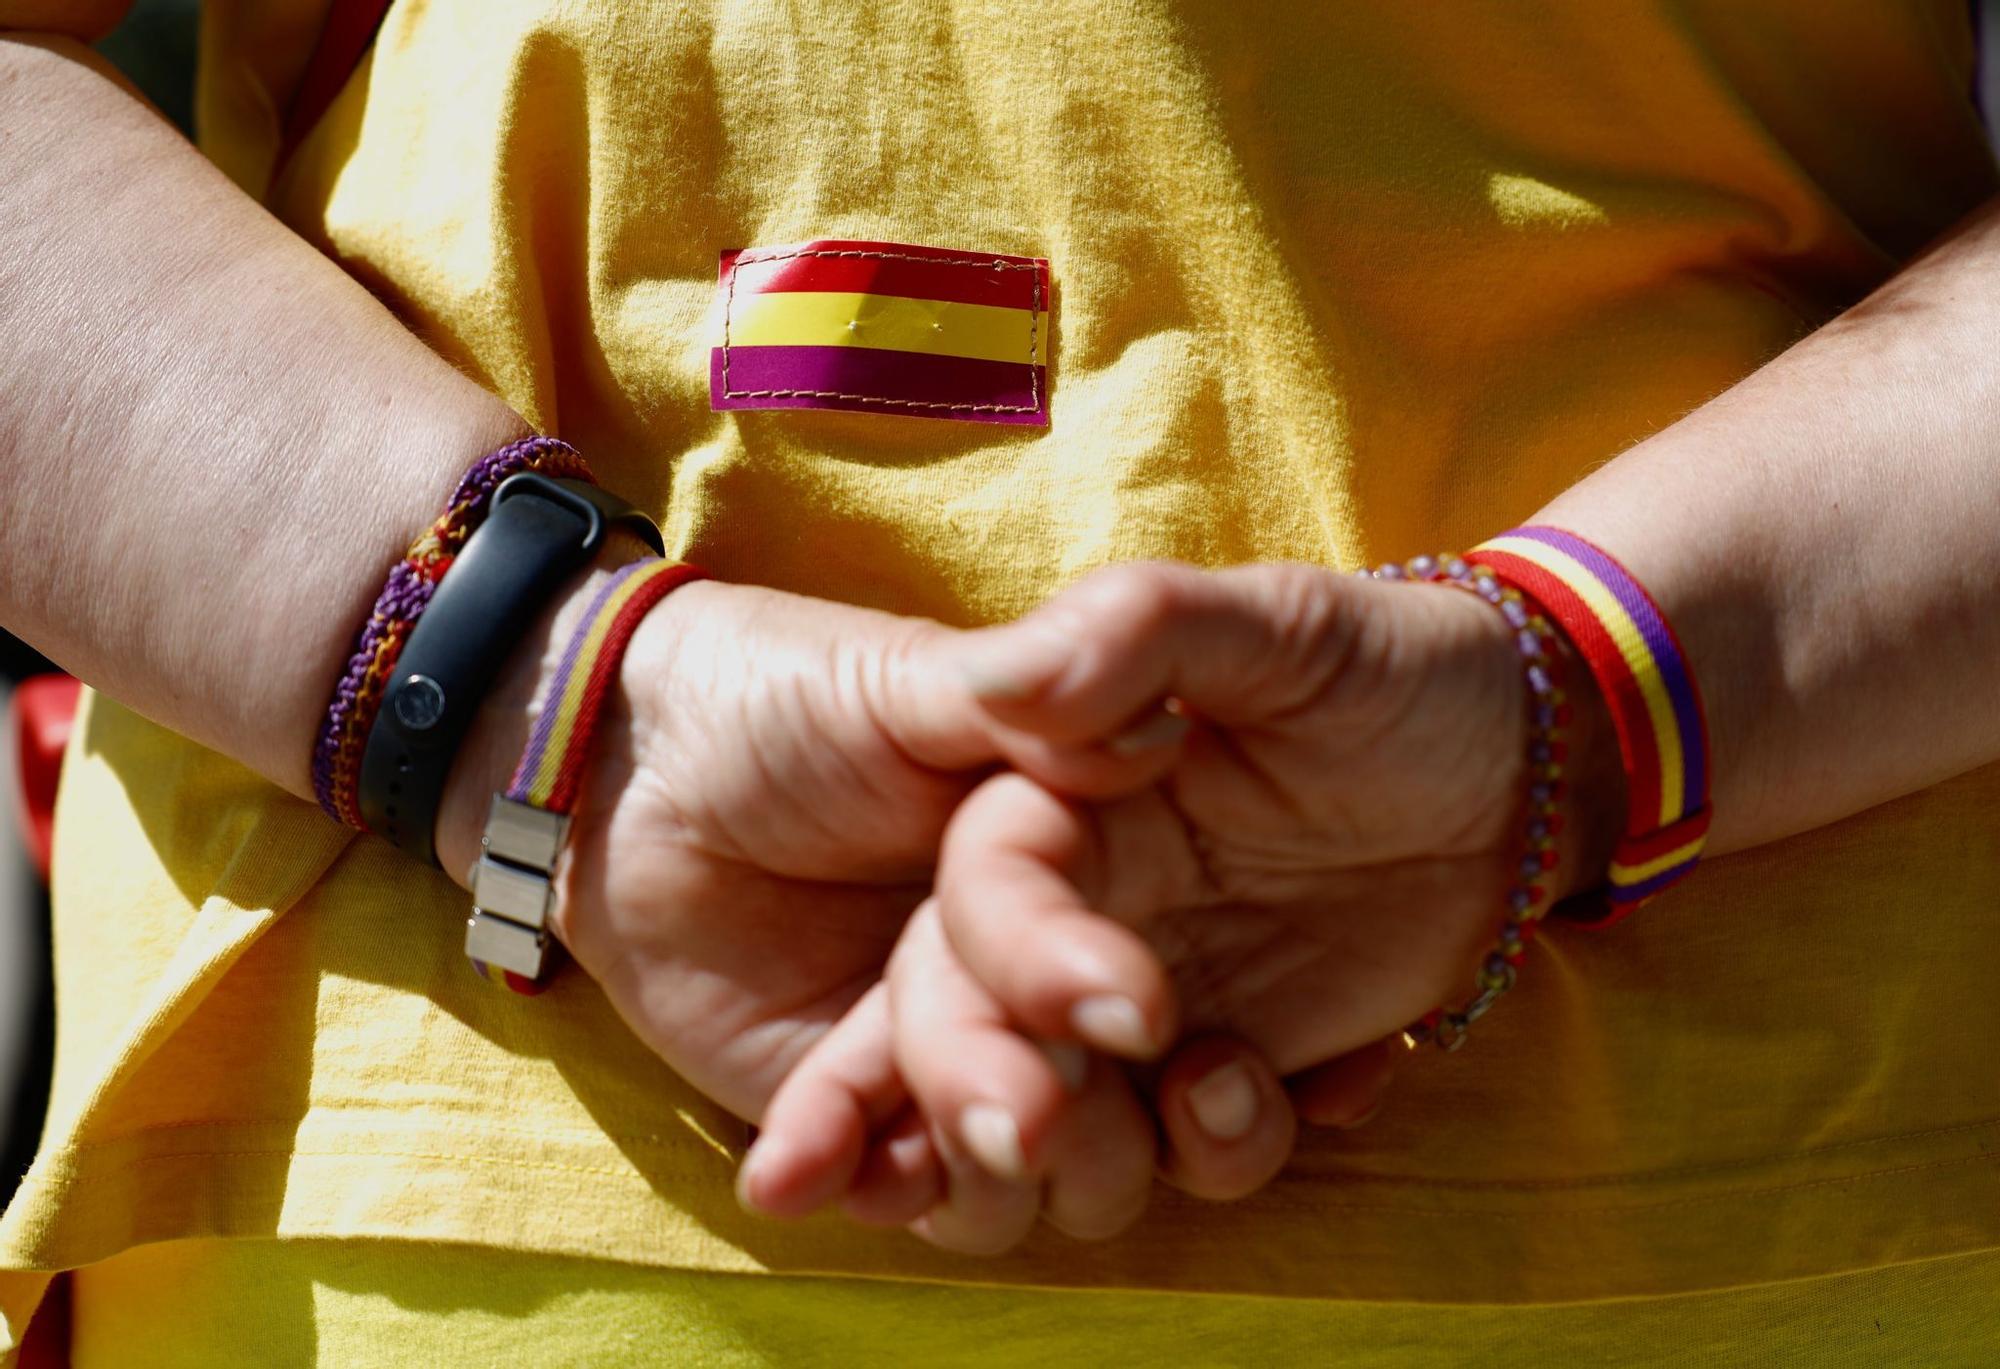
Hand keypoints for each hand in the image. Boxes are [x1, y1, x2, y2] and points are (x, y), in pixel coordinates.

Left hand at [434, 556, 1290, 1238]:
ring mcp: (947, 1048)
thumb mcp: (908, 682)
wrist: (631, 757)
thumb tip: (1157, 721)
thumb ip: (1018, 707)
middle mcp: (1030, 976)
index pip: (1128, 963)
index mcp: (1079, 868)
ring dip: (980, 1177)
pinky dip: (847, 1182)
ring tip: (911, 1155)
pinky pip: (883, 1181)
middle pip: (1099, 1092)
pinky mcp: (852, 1107)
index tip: (1133, 1013)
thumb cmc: (786, 690)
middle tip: (1024, 1120)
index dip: (1126, 995)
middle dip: (1077, 1125)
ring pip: (1013, 1167)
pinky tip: (794, 1168)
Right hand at [749, 560, 1617, 1247]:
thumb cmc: (1395, 673)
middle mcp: (1077, 909)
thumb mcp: (1282, 625)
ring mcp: (1138, 1002)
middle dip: (975, 1098)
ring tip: (1226, 1108)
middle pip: (955, 1023)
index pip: (978, 888)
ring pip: (1042, 1119)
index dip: (1015, 958)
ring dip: (1090, 1162)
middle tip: (1040, 1146)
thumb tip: (999, 678)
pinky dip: (1221, 1153)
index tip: (1128, 1010)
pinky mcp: (1217, 1069)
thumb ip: (1139, 627)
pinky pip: (1174, 1155)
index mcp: (1062, 801)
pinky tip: (1316, 1093)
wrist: (1521, 769)